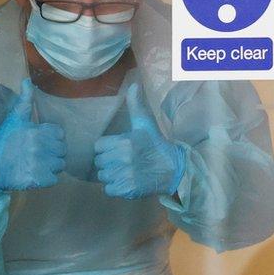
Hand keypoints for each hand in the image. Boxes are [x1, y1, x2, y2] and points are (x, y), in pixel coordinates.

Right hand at [0, 79, 65, 191]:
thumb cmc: (2, 142)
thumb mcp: (14, 119)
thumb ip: (25, 101)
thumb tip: (28, 80)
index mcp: (38, 131)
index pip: (59, 134)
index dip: (51, 138)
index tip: (39, 141)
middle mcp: (41, 147)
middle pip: (61, 150)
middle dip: (52, 152)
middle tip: (35, 153)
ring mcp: (41, 164)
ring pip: (59, 165)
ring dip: (50, 166)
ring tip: (34, 163)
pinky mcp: (40, 180)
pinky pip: (54, 179)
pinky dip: (46, 179)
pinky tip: (33, 174)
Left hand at [94, 83, 185, 199]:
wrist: (174, 170)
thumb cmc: (156, 145)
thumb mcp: (146, 124)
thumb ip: (136, 105)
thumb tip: (134, 85)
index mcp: (124, 141)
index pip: (99, 146)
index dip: (108, 148)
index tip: (120, 149)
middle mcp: (122, 158)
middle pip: (100, 162)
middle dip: (109, 161)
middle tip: (124, 160)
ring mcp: (124, 175)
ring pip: (103, 175)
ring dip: (112, 175)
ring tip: (126, 171)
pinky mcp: (126, 189)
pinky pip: (109, 189)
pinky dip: (116, 187)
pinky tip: (128, 181)